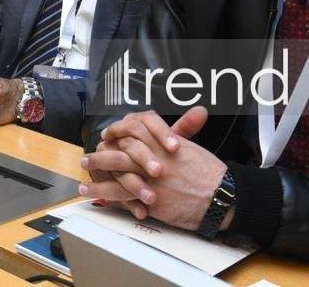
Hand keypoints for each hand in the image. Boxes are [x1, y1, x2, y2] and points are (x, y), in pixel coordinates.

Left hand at [80, 107, 227, 229]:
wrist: (223, 196)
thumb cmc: (212, 174)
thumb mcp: (194, 148)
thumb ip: (184, 131)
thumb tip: (195, 111)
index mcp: (164, 142)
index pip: (134, 129)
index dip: (118, 131)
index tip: (109, 135)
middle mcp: (155, 155)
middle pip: (121, 146)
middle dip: (102, 150)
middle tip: (89, 155)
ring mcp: (151, 176)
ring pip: (116, 167)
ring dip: (96, 168)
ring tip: (84, 171)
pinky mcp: (150, 196)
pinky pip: (121, 192)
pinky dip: (103, 191)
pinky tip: (90, 191)